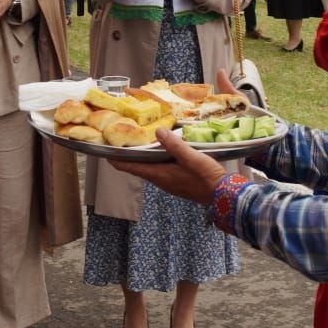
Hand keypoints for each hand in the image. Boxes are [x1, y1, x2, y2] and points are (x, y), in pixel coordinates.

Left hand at [111, 127, 226, 205]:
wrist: (224, 195)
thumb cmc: (207, 177)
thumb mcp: (192, 157)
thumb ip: (174, 145)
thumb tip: (157, 131)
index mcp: (160, 175)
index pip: (131, 167)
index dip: (116, 159)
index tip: (104, 150)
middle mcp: (161, 180)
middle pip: (138, 167)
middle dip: (128, 155)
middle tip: (120, 140)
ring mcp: (169, 182)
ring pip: (149, 168)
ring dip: (141, 157)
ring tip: (137, 141)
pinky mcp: (177, 181)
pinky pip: (160, 169)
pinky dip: (154, 159)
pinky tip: (161, 150)